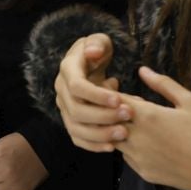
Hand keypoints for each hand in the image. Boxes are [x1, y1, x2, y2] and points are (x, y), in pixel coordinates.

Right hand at [54, 34, 125, 152]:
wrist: (88, 65)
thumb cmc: (97, 52)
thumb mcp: (99, 41)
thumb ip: (97, 44)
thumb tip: (93, 53)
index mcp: (67, 70)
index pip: (77, 86)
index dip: (96, 95)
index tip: (120, 100)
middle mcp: (61, 91)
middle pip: (76, 110)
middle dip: (103, 116)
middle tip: (129, 115)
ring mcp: (64, 108)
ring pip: (75, 128)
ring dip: (100, 134)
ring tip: (124, 133)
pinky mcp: (71, 122)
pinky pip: (77, 138)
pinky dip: (93, 146)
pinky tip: (112, 147)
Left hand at [117, 67, 190, 189]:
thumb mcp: (189, 101)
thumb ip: (163, 84)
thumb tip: (142, 70)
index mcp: (147, 116)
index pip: (114, 101)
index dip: (111, 94)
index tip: (115, 89)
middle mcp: (136, 137)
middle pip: (108, 121)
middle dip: (110, 112)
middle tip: (123, 107)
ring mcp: (137, 157)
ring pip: (113, 139)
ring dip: (118, 130)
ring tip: (136, 124)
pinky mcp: (142, 172)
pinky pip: (126, 156)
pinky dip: (129, 147)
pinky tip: (145, 142)